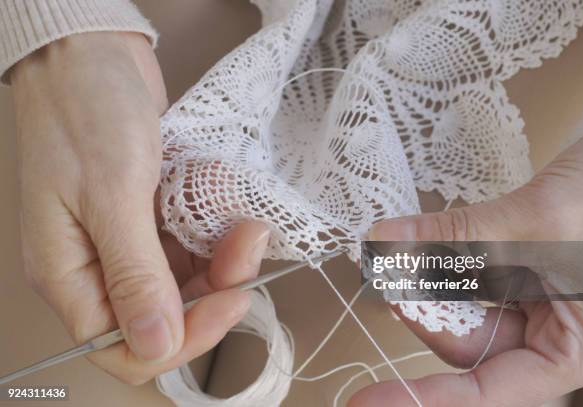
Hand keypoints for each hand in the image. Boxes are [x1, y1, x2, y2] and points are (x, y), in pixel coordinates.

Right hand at [11, 32, 269, 383]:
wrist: (91, 55)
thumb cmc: (85, 112)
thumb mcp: (110, 193)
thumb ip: (134, 274)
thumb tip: (155, 344)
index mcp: (70, 275)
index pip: (124, 347)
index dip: (182, 338)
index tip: (229, 301)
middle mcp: (98, 267)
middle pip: (167, 314)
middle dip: (216, 290)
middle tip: (249, 247)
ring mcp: (129, 242)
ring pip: (188, 281)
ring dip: (225, 259)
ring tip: (249, 224)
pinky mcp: (152, 218)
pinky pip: (193, 246)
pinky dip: (218, 234)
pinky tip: (233, 209)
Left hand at [349, 131, 582, 405]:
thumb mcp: (533, 219)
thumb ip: (456, 236)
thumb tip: (384, 241)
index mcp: (576, 349)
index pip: (488, 391)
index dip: (425, 396)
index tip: (370, 398)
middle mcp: (555, 336)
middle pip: (469, 346)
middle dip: (421, 314)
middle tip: (383, 281)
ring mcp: (536, 307)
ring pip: (464, 313)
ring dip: (427, 288)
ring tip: (392, 261)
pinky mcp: (521, 279)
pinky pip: (470, 284)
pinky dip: (442, 268)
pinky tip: (414, 251)